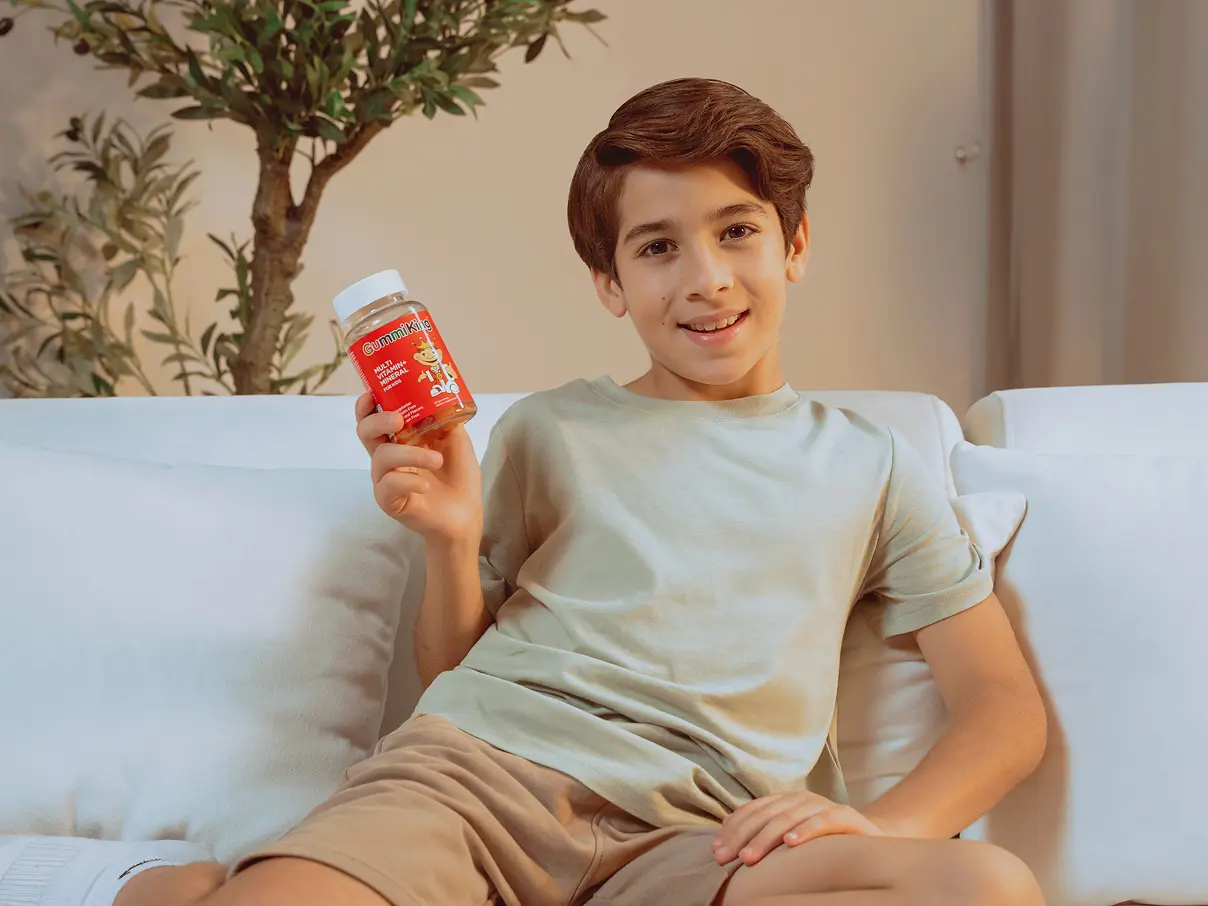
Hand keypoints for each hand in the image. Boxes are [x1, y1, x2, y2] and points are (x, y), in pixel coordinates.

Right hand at [355, 393, 481, 541]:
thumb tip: (436, 394)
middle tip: (398, 420)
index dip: (366, 405)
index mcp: (399, 438)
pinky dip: (409, 481)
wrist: (466, 513)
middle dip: (378, 421)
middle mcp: (387, 456)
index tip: (372, 395)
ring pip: (382, 458)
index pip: (373, 417)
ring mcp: (386, 479)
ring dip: (410, 454)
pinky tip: (426, 485)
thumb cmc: (458, 475)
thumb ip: (443, 418)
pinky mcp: (389, 501)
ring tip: (436, 460)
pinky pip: (389, 485)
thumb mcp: (456, 439)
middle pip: (365, 432)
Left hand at [711, 791, 884, 866]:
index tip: (715, 850)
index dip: (732, 829)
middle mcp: (801, 799)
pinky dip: (806, 830)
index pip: (753, 811)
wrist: (870, 838)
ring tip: (749, 857)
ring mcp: (823, 805)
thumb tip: (724, 837)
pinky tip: (791, 843)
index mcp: (785, 802)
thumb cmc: (823, 842)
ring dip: (766, 838)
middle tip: (725, 858)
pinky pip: (823, 821)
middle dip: (742, 837)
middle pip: (765, 815)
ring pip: (789, 818)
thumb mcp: (791, 837)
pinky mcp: (846, 816)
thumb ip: (763, 834)